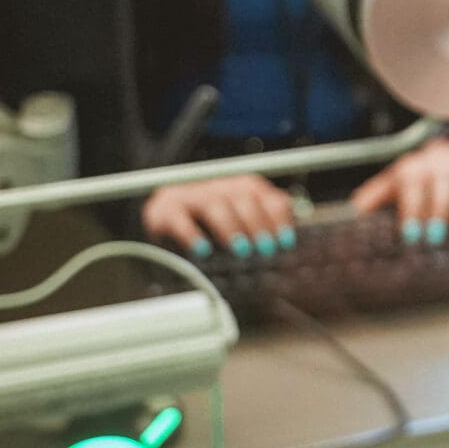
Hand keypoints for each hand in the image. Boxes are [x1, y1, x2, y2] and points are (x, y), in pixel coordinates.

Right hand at [142, 173, 296, 259]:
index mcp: (240, 190)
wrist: (162, 239)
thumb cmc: (211, 244)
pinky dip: (192, 234)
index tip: (285, 242)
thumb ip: (261, 241)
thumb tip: (287, 260)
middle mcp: (217, 187)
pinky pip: (179, 218)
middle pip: (243, 194)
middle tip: (265, 250)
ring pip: (216, 204)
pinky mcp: (163, 211)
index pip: (264, 193)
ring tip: (242, 251)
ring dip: (231, 229)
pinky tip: (202, 250)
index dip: (277, 216)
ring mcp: (189, 196)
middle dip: (258, 224)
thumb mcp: (239, 239)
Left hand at [351, 138, 448, 245]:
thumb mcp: (396, 178)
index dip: (411, 212)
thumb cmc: (420, 172)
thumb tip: (355, 210)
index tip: (410, 234)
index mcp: (416, 169)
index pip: (413, 189)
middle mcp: (441, 167)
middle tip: (435, 238)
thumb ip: (377, 194)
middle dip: (437, 214)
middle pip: (440, 190)